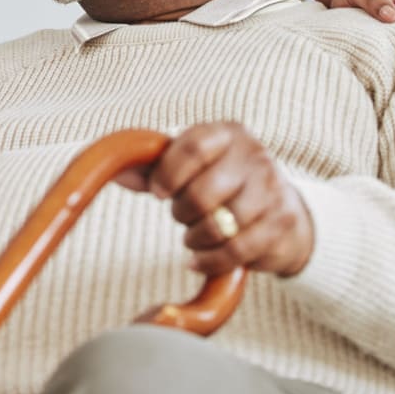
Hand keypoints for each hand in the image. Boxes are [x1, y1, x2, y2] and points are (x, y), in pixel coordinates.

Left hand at [116, 122, 313, 277]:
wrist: (283, 206)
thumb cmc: (222, 179)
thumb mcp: (191, 163)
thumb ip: (152, 165)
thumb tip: (111, 169)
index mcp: (227, 133)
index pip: (192, 147)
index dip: (167, 174)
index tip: (157, 193)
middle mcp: (254, 157)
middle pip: (202, 192)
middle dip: (182, 211)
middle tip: (180, 215)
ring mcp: (272, 190)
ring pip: (219, 226)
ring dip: (196, 237)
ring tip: (193, 235)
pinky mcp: (281, 225)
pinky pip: (236, 252)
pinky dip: (209, 260)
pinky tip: (198, 259)